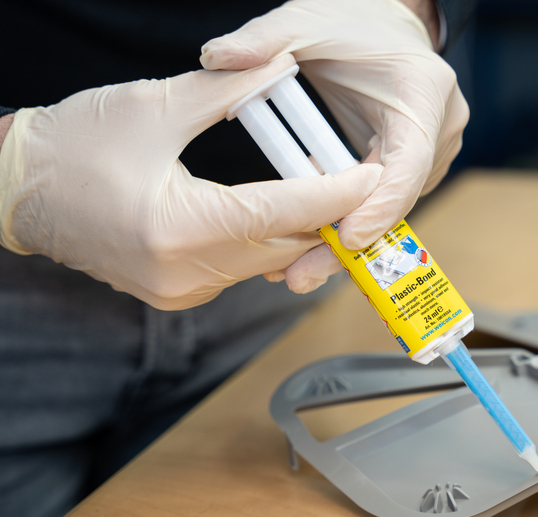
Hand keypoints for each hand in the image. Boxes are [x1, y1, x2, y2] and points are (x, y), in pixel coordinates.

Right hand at [0, 54, 381, 309]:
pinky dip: (262, 242)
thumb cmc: (73, 147)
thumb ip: (225, 91)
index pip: (284, 211)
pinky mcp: (177, 294)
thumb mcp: (154, 106)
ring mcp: (182, 290)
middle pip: (284, 247)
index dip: (335, 193)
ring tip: (316, 188)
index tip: (370, 176)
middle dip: (323, 215)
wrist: (16, 190)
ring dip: (294, 229)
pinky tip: (271, 211)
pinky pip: (240, 269)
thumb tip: (279, 70)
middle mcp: (187, 272)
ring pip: (266, 262)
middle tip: (350, 177)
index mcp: (183, 226)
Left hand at [200, 0, 468, 281]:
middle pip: (396, 202)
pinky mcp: (412, 166)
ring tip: (292, 269)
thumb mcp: (307, 21)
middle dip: (349, 242)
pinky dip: (347, 221)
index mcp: (423, 94)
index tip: (346, 238)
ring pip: (389, 211)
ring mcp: (429, 153)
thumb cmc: (354, 20)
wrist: (389, 22)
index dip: (379, 207)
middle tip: (300, 274)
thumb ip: (264, 40)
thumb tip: (215, 58)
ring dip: (345, 240)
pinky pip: (381, 202)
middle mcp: (437, 130)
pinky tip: (306, 241)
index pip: (407, 164)